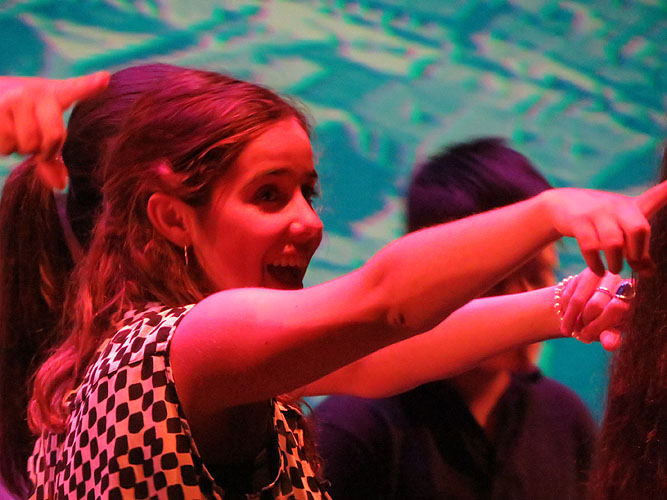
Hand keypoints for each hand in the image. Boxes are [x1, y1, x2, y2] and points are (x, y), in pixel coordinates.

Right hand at [0, 71, 109, 188]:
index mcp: (54, 94)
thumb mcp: (41, 129)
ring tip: (14, 131)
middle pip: (53, 138)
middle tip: (34, 140)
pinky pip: (6, 145)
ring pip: (26, 145)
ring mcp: (14, 98)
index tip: (104, 79)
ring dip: (19, 148)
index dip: (90, 85)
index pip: (75, 89)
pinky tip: (2, 132)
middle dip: (43, 149)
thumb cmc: (21, 117)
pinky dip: (4, 147)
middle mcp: (35, 92)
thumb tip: (60, 186)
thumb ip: (53, 157)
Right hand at [541, 181, 666, 276]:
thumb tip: (649, 273)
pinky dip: (596, 264)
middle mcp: (617, 206)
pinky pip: (590, 247)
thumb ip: (638, 248)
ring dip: (616, 262)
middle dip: (637, 253)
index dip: (666, 191)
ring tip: (613, 269)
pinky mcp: (578, 221)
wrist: (563, 204)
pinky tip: (598, 269)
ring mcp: (596, 212)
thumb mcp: (620, 225)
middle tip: (632, 264)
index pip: (655, 197)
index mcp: (632, 206)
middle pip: (638, 229)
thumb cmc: (599, 218)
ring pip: (613, 243)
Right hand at [558, 269, 630, 350]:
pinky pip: (568, 295)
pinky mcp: (588, 272)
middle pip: (595, 305)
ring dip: (572, 319)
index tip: (589, 336)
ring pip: (578, 301)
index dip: (603, 320)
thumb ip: (610, 337)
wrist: (589, 309)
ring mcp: (604, 275)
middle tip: (584, 334)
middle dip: (586, 324)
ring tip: (574, 329)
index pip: (617, 307)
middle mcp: (619, 282)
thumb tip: (609, 345)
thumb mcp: (609, 332)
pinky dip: (566, 311)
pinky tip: (570, 316)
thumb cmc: (605, 323)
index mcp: (630, 298)